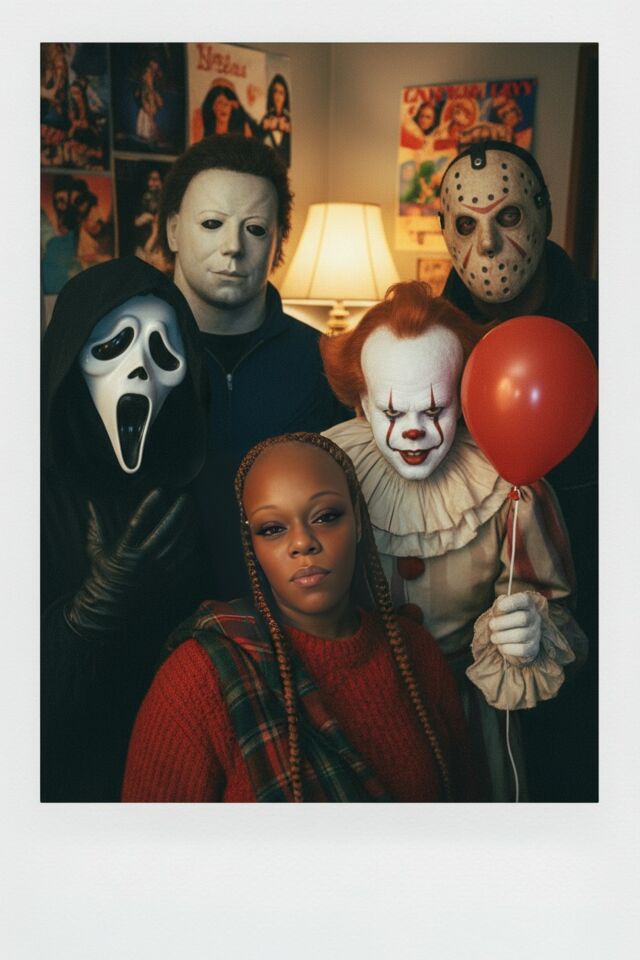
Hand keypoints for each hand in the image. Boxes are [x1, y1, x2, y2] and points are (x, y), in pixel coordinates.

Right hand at [65, 489, 192, 640]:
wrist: (108, 610)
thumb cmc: (101, 577)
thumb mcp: (96, 551)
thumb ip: (96, 527)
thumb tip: (90, 504)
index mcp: (124, 551)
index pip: (139, 523)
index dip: (149, 505)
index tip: (159, 491)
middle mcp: (143, 560)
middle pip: (167, 530)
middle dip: (179, 511)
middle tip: (185, 498)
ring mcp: (158, 572)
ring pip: (180, 544)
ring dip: (189, 526)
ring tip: (193, 513)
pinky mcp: (167, 581)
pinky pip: (185, 561)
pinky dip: (192, 547)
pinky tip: (194, 536)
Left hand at [489, 593, 540, 660]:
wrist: (512, 642)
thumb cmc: (505, 622)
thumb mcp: (501, 610)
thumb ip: (499, 605)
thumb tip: (499, 606)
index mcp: (527, 605)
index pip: (525, 600)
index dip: (511, 603)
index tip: (498, 608)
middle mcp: (535, 618)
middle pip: (523, 618)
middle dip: (502, 622)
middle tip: (491, 625)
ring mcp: (535, 634)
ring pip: (520, 635)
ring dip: (502, 637)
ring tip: (494, 637)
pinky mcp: (533, 648)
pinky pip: (522, 649)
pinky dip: (507, 648)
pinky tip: (501, 646)